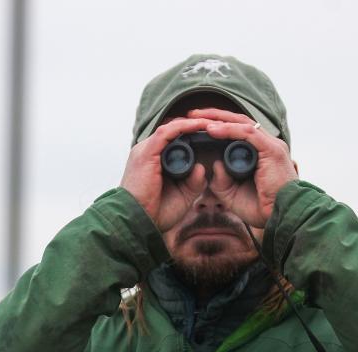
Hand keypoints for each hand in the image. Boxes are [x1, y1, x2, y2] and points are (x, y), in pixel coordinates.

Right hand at [121, 116, 230, 232]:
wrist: (137, 223)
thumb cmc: (156, 213)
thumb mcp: (182, 196)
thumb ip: (194, 182)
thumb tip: (201, 168)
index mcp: (155, 160)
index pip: (176, 139)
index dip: (195, 134)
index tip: (217, 135)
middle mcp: (149, 152)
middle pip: (175, 130)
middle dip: (198, 125)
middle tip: (220, 124)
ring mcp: (146, 150)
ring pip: (173, 127)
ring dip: (194, 123)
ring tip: (215, 122)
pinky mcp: (146, 153)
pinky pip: (167, 132)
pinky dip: (185, 127)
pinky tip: (201, 125)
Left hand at [186, 107, 297, 226]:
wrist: (281, 217)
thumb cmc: (262, 208)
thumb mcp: (233, 194)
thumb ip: (222, 181)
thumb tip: (214, 164)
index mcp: (259, 153)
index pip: (237, 131)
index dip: (217, 125)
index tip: (195, 125)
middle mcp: (266, 145)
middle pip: (238, 122)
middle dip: (214, 116)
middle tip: (192, 114)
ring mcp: (271, 145)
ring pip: (242, 123)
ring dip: (218, 119)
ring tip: (197, 118)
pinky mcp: (272, 149)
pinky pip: (247, 133)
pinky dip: (229, 130)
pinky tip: (212, 130)